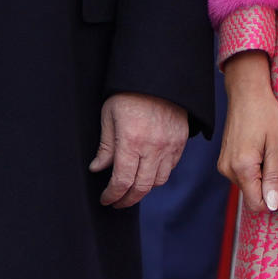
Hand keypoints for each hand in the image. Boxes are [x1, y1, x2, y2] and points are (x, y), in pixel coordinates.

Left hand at [90, 93, 188, 207]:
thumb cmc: (129, 93)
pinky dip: (158, 175)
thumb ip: (105, 146)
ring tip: (132, 187)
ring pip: (158, 181)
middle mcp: (152, 147)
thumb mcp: (109, 115)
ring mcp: (169, 146)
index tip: (106, 199)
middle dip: (127, 200)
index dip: (112, 195)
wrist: (159, 76)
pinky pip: (170, 168)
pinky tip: (147, 171)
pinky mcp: (180, 142)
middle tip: (117, 202)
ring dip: (143, 189)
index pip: (122, 181)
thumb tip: (97, 168)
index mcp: (131, 141)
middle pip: (141, 188)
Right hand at [218, 51, 277, 216]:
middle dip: (270, 187)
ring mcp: (224, 165)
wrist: (247, 94)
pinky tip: (261, 151)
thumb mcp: (277, 146)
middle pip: (252, 196)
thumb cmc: (266, 115)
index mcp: (242, 168)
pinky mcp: (224, 160)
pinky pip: (242, 176)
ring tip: (270, 154)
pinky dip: (255, 171)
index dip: (277, 200)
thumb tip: (273, 206)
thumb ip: (274, 178)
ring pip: (248, 186)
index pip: (258, 204)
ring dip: (262, 178)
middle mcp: (228, 170)